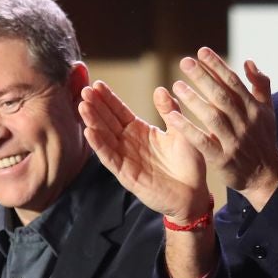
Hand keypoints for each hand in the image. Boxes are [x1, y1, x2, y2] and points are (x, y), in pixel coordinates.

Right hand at [79, 79, 213, 222]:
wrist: (194, 193)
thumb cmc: (189, 163)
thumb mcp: (181, 131)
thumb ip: (170, 111)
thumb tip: (161, 89)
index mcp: (140, 131)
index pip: (119, 111)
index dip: (108, 98)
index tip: (97, 84)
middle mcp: (129, 143)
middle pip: (108, 121)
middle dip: (95, 106)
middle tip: (84, 91)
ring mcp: (126, 158)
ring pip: (104, 137)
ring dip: (93, 122)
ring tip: (83, 106)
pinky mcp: (126, 174)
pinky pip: (110, 158)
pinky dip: (99, 146)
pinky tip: (90, 132)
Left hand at [167, 48, 277, 206]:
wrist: (264, 176)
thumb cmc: (262, 139)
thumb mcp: (268, 111)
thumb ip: (260, 85)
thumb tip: (248, 61)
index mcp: (254, 109)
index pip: (234, 82)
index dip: (218, 66)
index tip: (202, 51)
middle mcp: (245, 123)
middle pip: (222, 96)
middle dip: (203, 77)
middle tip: (184, 61)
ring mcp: (233, 141)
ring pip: (212, 117)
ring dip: (193, 100)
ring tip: (176, 85)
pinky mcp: (222, 159)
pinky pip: (202, 141)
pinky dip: (188, 128)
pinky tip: (173, 116)